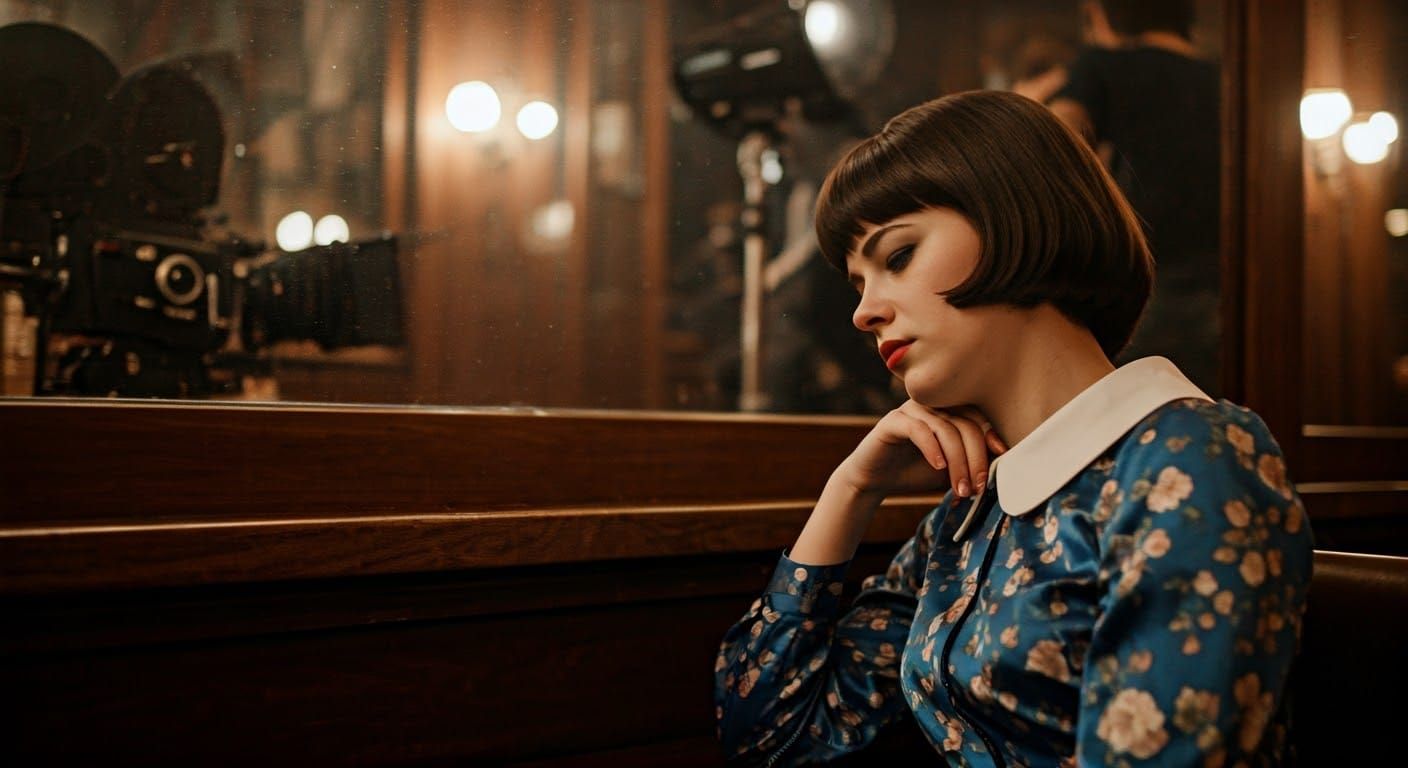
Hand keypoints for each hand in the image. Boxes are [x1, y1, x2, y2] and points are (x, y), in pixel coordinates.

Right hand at [834, 401, 1007, 498]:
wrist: (875, 481)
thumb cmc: (915, 472)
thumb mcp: (951, 470)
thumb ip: (971, 461)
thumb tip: (1002, 461)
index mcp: (947, 411)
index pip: (976, 417)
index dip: (991, 434)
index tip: (1002, 455)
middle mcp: (931, 405)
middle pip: (965, 424)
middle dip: (975, 458)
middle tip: (977, 487)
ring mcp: (911, 411)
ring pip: (945, 429)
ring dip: (957, 462)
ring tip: (960, 488)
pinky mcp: (893, 421)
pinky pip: (919, 429)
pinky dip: (932, 449)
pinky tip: (938, 467)